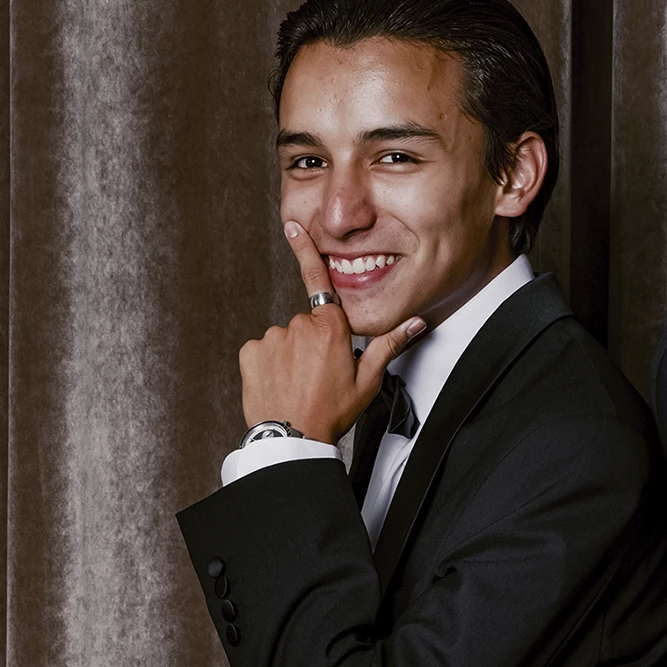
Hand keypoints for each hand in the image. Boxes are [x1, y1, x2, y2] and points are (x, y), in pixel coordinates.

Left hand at [238, 221, 425, 441]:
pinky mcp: (250, 352)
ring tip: (298, 383)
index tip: (293, 227)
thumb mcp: (368, 380)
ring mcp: (272, 338)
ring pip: (284, 338)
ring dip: (290, 355)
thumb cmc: (332, 411)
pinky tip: (278, 383)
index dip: (306, 251)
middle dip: (313, 342)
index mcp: (331, 329)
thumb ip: (389, 344)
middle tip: (319, 374)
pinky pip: (261, 351)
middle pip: (307, 324)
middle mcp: (299, 326)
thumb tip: (416, 323)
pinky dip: (268, 364)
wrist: (292, 439)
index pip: (319, 282)